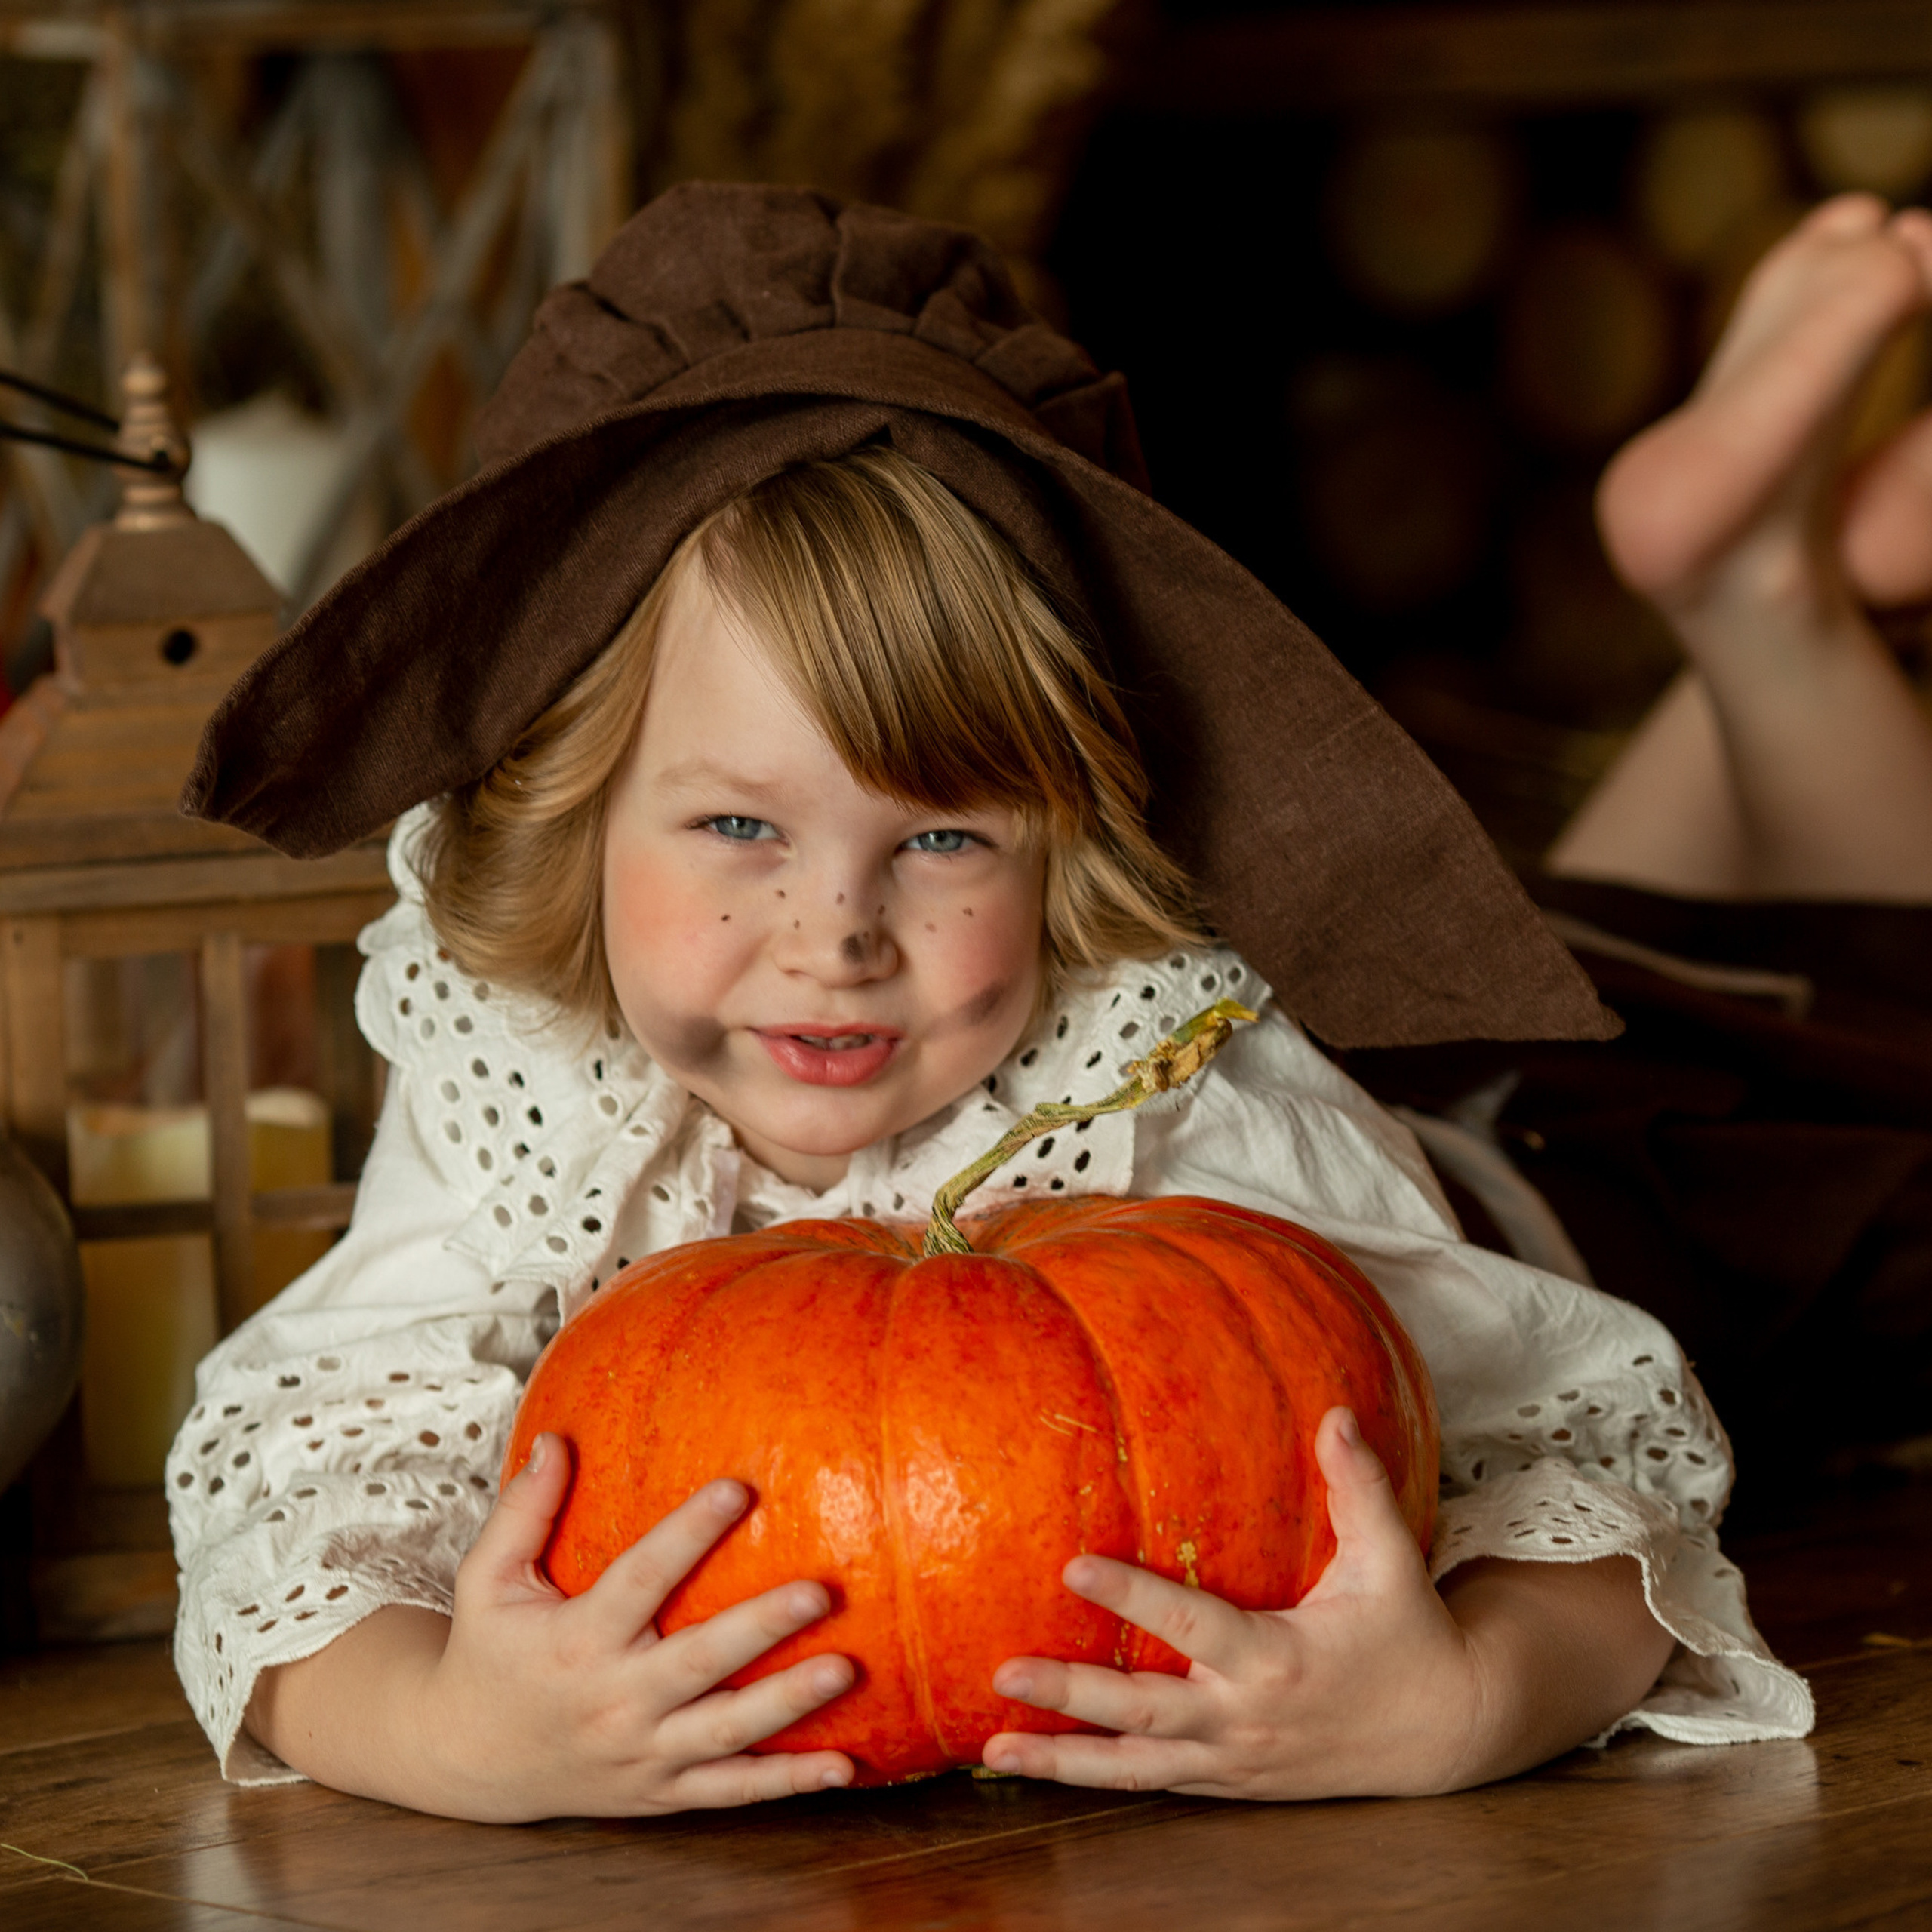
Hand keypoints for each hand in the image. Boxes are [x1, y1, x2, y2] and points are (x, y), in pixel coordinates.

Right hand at [253, 1434, 856, 1820]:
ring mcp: (643, 1753)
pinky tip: (845, 1766)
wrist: (467, 1761)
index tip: (739, 1488)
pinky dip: (787, 1784)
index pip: (640, 1579)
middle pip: (699, 1662)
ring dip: (790, 1704)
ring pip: (726, 1732)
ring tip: (846, 1668)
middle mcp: (614, 1701)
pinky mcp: (661, 1791)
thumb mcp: (488, 1581)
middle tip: (820, 1592)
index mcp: (576, 1642)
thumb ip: (524, 1511)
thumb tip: (555, 1438)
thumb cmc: (488, 1654)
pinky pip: (732, 1790)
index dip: (688, 1534)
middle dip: (761, 1628)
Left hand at [983, 1408, 1503, 1798]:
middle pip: (1145, 1713)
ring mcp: (1234, 1761)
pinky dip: (1098, 1778)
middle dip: (1072, 1697)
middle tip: (1004, 1672)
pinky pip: (1154, 1784)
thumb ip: (1361, 1487)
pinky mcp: (1230, 1782)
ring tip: (993, 1748)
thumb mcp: (1391, 1559)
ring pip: (1137, 1769)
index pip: (1191, 1624)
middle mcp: (1246, 1719)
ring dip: (1065, 1762)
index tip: (1071, 1564)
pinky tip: (1041, 1767)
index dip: (1132, 1595)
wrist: (1446, 1731)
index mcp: (1278, 1658)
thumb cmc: (1410, 1632)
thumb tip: (1338, 1413)